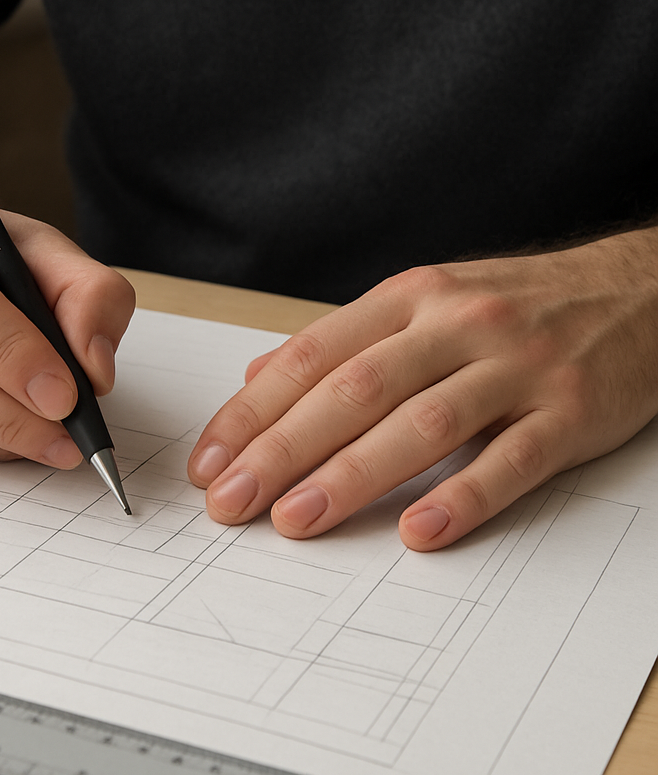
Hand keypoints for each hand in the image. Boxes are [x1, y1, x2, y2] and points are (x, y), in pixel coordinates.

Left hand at [187, 229, 657, 549]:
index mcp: (407, 299)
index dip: (251, 412)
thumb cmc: (512, 306)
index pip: (310, 357)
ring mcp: (515, 367)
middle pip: (352, 391)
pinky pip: (513, 458)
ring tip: (295, 520)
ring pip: (421, 424)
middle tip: (230, 502)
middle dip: (280, 450)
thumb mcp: (421, 304)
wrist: (637, 290)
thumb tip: (257, 380)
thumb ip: (341, 343)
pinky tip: (420, 532)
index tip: (208, 460)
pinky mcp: (572, 410)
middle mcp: (454, 325)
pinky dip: (465, 496)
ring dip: (352, 476)